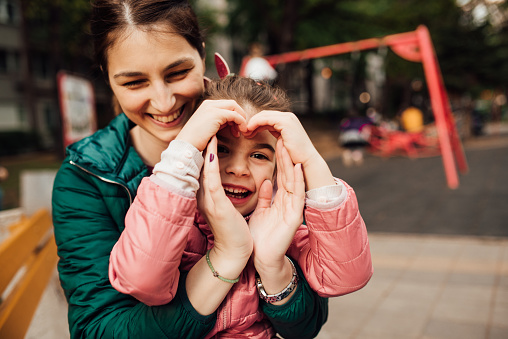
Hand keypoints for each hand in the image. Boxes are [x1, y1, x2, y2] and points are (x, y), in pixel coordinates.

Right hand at [177, 100, 247, 151]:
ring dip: (241, 119)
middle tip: (241, 129)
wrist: (187, 145)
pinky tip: (241, 131)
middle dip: (239, 115)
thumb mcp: (209, 128)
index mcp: (207, 106)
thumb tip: (231, 123)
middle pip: (232, 104)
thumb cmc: (196, 140)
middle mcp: (209, 104)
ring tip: (241, 131)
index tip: (235, 129)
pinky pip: (235, 115)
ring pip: (234, 107)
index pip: (226, 106)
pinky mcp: (216, 114)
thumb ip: (219, 122)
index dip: (234, 116)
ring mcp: (212, 108)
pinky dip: (241, 122)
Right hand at [197, 136, 252, 260]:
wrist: (234, 253)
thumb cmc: (234, 231)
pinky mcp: (216, 205)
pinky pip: (212, 180)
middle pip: (202, 165)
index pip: (206, 168)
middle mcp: (205, 195)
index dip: (207, 150)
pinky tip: (212, 149)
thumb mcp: (226, 207)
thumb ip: (223, 191)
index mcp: (208, 195)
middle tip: (206, 125)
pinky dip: (211, 164)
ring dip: (207, 148)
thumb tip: (225, 178)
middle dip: (203, 145)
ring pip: (205, 168)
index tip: (211, 132)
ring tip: (209, 129)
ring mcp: (209, 199)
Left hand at [245, 111, 334, 189]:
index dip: (256, 123)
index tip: (247, 132)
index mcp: (288, 121)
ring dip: (252, 122)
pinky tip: (249, 131)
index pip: (267, 117)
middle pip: (264, 114)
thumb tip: (267, 135)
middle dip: (252, 122)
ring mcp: (287, 118)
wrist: (306, 162)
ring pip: (264, 115)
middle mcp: (288, 117)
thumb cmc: (295, 158)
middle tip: (243, 131)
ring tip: (244, 132)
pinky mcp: (285, 122)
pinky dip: (256, 123)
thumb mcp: (283, 143)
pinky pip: (265, 119)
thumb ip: (277, 136)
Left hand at [248, 139, 304, 273]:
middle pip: (287, 175)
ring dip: (291, 163)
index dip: (278, 159)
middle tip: (283, 136)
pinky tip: (297, 167)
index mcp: (280, 201)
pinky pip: (297, 195)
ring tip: (289, 145)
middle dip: (285, 156)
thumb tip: (266, 182)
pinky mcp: (294, 217)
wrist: (260, 258)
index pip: (280, 175)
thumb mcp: (261, 212)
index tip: (275, 141)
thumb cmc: (259, 237)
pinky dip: (297, 181)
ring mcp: (293, 209)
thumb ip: (264, 197)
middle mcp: (288, 202)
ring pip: (293, 181)